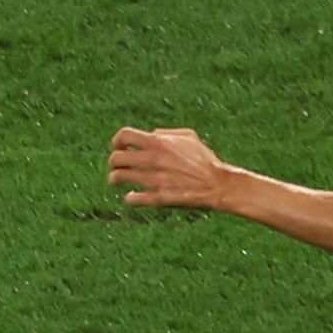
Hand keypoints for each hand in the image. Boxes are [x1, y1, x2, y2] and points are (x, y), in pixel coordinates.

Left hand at [107, 125, 230, 208]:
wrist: (218, 185)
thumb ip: (166, 133)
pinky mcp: (157, 198)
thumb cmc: (205, 160)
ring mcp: (153, 180)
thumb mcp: (189, 137)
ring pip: (118, 178)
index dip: (118, 141)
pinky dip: (129, 197)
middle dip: (114, 162)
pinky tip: (132, 196)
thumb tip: (150, 135)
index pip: (124, 136)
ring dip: (115, 178)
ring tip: (118, 180)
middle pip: (116, 158)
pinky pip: (132, 198)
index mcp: (158, 142)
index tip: (120, 147)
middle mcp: (152, 159)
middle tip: (118, 166)